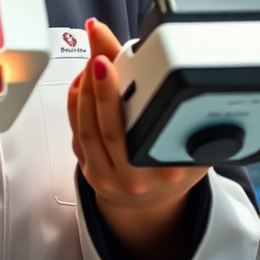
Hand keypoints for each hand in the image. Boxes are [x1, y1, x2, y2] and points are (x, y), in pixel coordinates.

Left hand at [68, 17, 208, 259]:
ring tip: (94, 58)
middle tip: (101, 56)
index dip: (135, 98)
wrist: (149, 203)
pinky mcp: (87, 170)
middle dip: (103, 88)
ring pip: (88, 129)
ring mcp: (108, 176)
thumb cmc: (169, 166)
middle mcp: (135, 176)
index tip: (124, 68)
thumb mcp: (184, 139)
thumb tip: (174, 61)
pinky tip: (84, 79)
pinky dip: (76, 101)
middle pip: (111, 130)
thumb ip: (183, 108)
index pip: (149, 130)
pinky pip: (76, 131)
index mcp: (166, 169)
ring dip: (86, 89)